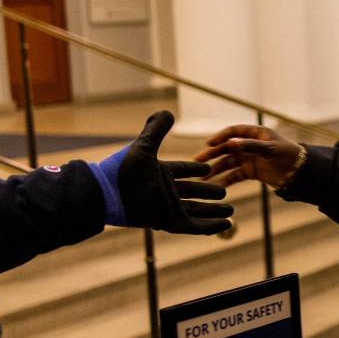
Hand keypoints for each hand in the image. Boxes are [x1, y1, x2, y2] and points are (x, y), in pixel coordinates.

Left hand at [100, 111, 233, 234]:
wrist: (106, 194)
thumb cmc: (122, 170)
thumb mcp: (143, 146)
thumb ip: (156, 129)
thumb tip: (167, 111)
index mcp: (160, 172)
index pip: (183, 170)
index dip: (195, 169)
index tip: (208, 167)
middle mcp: (165, 190)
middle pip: (192, 192)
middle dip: (208, 192)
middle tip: (225, 192)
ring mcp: (167, 207)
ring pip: (196, 210)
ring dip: (213, 211)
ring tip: (231, 211)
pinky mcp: (168, 221)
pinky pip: (193, 225)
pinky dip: (209, 226)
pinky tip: (224, 224)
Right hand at [194, 124, 301, 186]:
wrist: (299, 172)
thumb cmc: (288, 155)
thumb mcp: (270, 149)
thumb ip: (250, 146)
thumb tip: (230, 143)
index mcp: (255, 133)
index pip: (234, 132)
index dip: (221, 137)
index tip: (209, 143)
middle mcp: (249, 145)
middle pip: (226, 148)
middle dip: (212, 155)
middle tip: (197, 162)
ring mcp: (248, 158)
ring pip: (228, 163)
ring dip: (215, 170)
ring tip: (202, 178)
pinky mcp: (250, 172)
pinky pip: (234, 175)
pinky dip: (225, 180)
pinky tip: (215, 186)